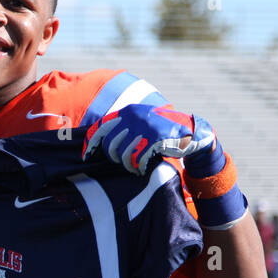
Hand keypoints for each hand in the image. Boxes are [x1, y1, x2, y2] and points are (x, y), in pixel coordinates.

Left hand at [82, 103, 216, 175]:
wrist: (191, 131)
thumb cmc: (160, 132)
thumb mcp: (140, 124)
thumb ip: (122, 129)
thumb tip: (98, 145)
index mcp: (128, 111)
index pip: (100, 128)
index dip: (91, 144)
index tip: (86, 156)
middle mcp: (134, 116)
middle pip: (110, 145)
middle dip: (115, 158)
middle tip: (125, 162)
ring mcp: (145, 127)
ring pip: (123, 155)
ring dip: (129, 164)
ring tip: (136, 165)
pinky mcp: (156, 138)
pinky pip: (138, 159)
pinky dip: (140, 166)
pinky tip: (145, 166)